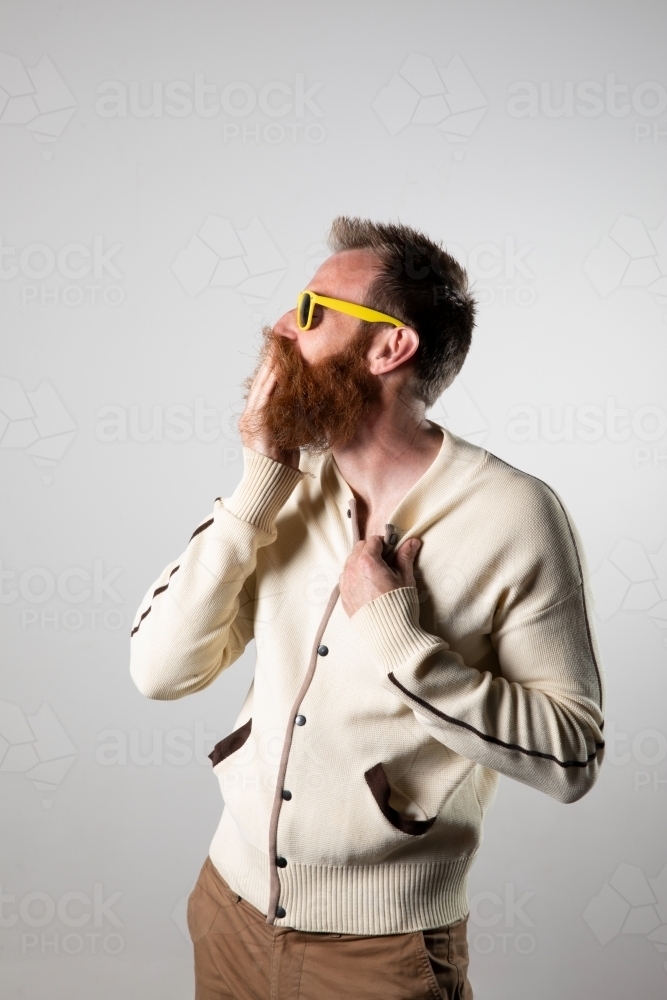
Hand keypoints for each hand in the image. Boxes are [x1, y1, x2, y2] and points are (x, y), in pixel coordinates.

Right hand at [238, 341, 299, 468]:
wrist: (268, 484)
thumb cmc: (280, 465)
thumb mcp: (287, 436)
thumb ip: (289, 419)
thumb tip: (304, 402)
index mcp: (254, 418)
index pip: (264, 387)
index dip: (272, 366)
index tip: (284, 349)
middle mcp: (250, 417)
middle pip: (261, 382)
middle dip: (272, 360)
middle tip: (284, 341)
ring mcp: (251, 420)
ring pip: (262, 386)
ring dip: (273, 366)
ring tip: (284, 349)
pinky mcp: (257, 426)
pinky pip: (265, 398)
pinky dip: (273, 383)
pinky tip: (282, 370)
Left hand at [339, 536, 421, 616]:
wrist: (388, 633)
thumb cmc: (399, 605)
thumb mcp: (406, 578)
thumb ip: (405, 557)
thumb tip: (412, 542)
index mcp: (368, 562)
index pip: (373, 541)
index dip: (384, 543)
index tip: (391, 550)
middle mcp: (352, 570)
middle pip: (359, 548)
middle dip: (371, 550)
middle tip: (385, 560)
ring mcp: (345, 583)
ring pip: (350, 562)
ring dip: (361, 561)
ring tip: (376, 573)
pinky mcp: (344, 596)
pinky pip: (346, 577)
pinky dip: (355, 575)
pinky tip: (367, 585)